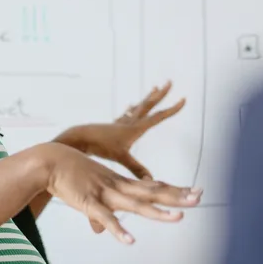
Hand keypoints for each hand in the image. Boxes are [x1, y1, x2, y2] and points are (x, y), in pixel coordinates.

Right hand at [35, 142, 201, 243]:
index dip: (174, 190)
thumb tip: (99, 231)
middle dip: (176, 196)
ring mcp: (105, 194)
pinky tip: (130, 241)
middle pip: (152, 193)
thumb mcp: (88, 197)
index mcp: (120, 184)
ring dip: (158, 212)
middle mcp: (118, 187)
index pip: (153, 187)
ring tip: (179, 217)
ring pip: (136, 204)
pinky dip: (118, 229)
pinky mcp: (89, 203)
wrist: (48, 162)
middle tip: (200, 197)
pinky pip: (106, 219)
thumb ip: (96, 216)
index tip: (195, 191)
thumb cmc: (69, 177)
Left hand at [55, 81, 184, 179]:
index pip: (158, 117)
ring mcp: (120, 122)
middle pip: (148, 105)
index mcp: (134, 128)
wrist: (79, 139)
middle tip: (170, 82)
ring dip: (148, 98)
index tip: (184, 99)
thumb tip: (151, 181)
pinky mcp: (112, 126)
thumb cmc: (99, 147)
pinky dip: (131, 110)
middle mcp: (129, 122)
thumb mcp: (120, 158)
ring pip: (138, 107)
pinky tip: (130, 106)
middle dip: (160, 94)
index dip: (172, 109)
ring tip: (154, 88)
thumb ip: (136, 169)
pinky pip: (125, 115)